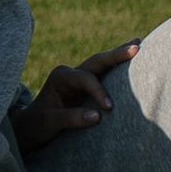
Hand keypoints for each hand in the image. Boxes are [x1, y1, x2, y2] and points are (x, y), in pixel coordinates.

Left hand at [11, 42, 140, 155]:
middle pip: (97, 61)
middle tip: (137, 48)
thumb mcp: (50, 123)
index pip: (85, 79)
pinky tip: (130, 56)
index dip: (99, 91)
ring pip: (102, 63)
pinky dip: (118, 65)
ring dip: (120, 54)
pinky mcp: (86, 86)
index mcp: (60, 77)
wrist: (31, 128)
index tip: (109, 108)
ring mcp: (79, 77)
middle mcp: (71, 73)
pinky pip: (104, 73)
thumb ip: (72, 118)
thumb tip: (98, 116)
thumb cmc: (38, 125)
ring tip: (138, 43)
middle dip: (116, 55)